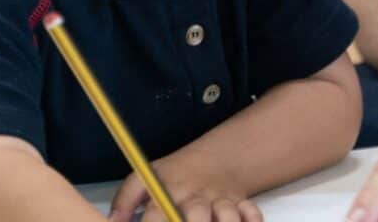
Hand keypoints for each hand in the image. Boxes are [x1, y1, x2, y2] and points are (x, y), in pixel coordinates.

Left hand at [108, 156, 261, 221]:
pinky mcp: (241, 205)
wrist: (213, 162)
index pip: (155, 214)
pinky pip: (252, 215)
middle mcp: (195, 198)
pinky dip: (251, 221)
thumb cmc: (174, 177)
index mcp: (168, 191)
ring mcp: (220, 201)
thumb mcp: (145, 178)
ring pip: (227, 215)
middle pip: (196, 215)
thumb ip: (125, 200)